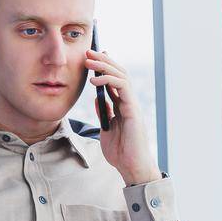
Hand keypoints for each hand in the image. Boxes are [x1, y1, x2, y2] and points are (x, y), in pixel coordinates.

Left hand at [85, 45, 159, 186]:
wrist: (131, 167)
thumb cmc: (121, 153)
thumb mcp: (107, 130)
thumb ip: (104, 114)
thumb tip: (97, 99)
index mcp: (123, 106)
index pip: (114, 81)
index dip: (103, 68)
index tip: (90, 59)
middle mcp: (129, 102)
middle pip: (118, 74)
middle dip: (103, 61)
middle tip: (88, 53)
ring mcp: (132, 105)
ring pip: (121, 77)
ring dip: (104, 66)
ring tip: (89, 61)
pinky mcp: (133, 110)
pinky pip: (122, 88)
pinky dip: (109, 80)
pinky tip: (95, 80)